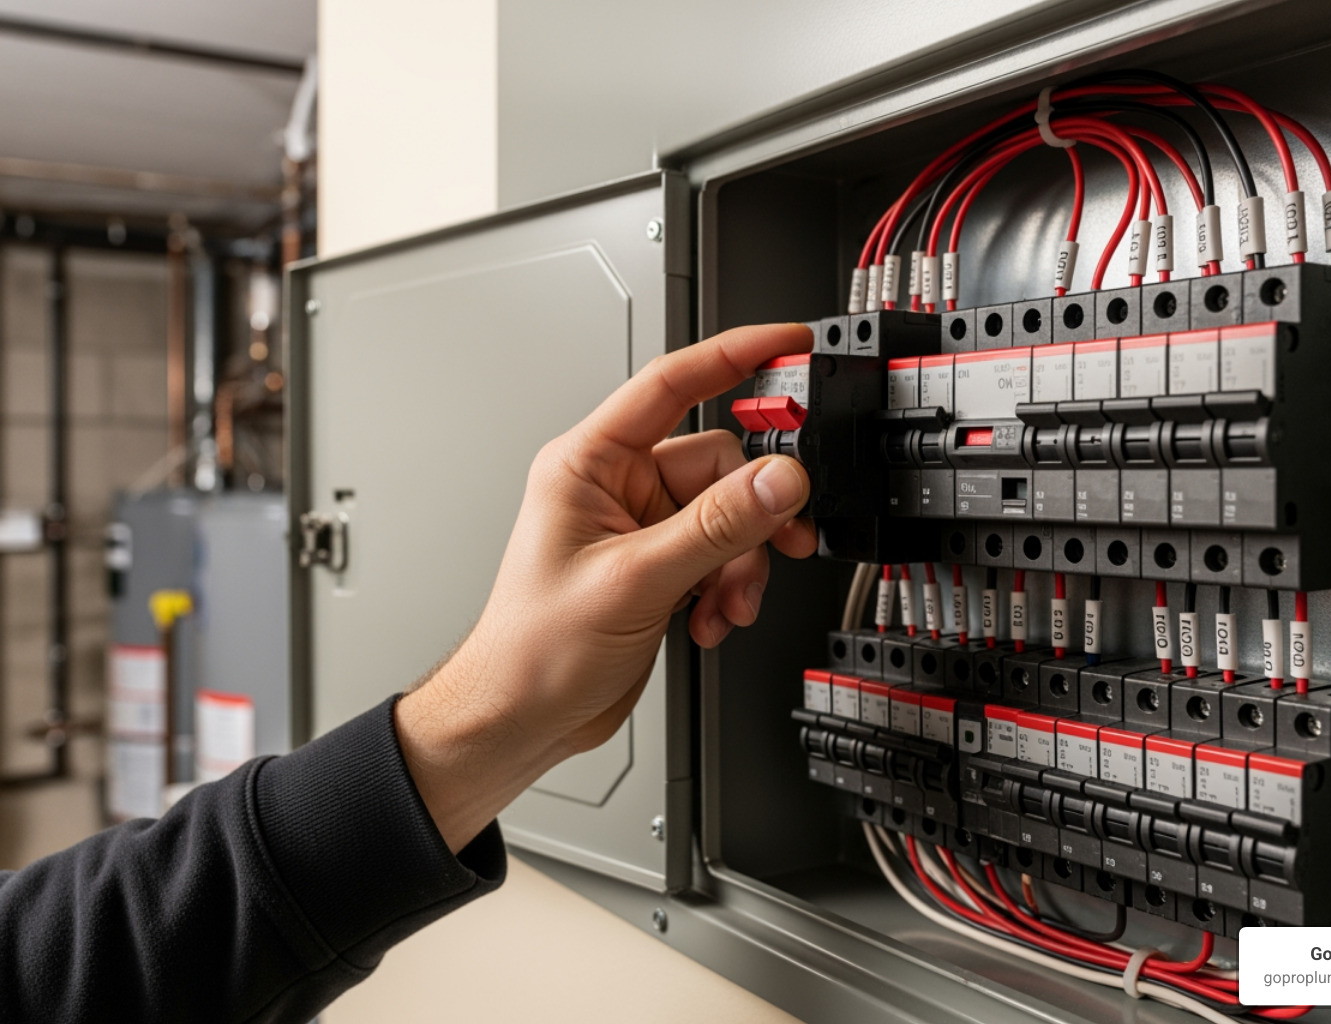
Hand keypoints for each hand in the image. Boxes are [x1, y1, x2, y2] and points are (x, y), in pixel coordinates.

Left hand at [395, 323, 817, 851]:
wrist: (520, 719)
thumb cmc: (533, 649)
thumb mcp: (635, 580)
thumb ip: (716, 526)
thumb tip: (779, 480)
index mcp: (590, 463)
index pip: (672, 384)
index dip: (735, 355)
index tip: (788, 342)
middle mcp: (616, 488)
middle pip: (720, 466)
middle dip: (751, 516)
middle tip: (778, 542)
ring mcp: (640, 529)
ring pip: (729, 517)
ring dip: (741, 565)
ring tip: (727, 603)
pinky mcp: (658, 567)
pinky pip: (721, 555)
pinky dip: (728, 588)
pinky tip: (711, 619)